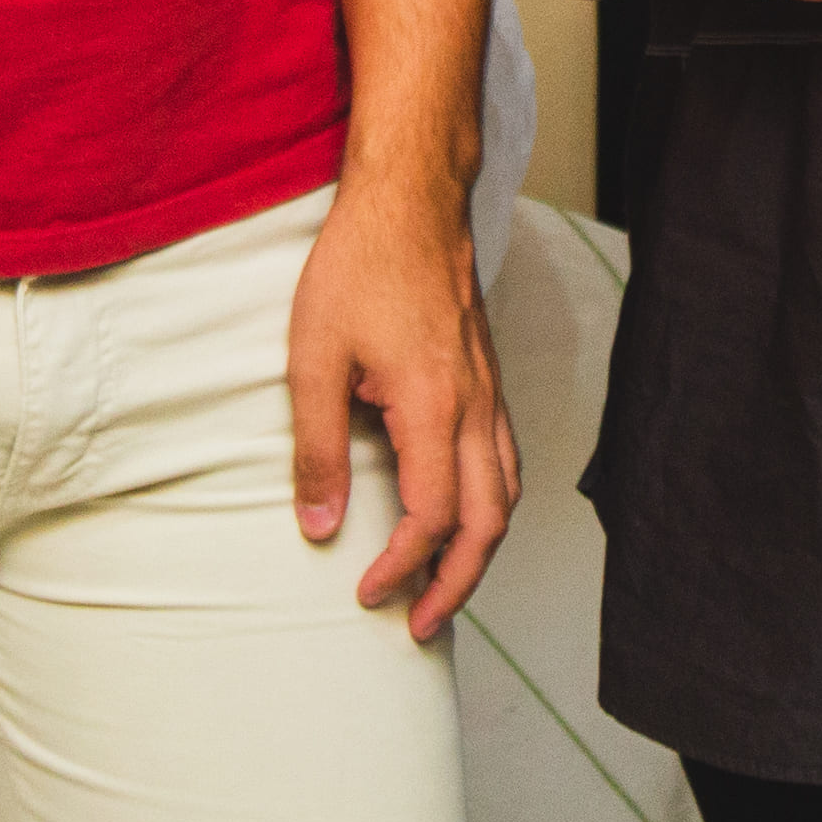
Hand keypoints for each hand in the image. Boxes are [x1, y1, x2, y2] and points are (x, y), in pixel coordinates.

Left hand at [287, 174, 522, 640]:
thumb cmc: (359, 265)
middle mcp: (475, 405)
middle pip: (489, 521)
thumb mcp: (314, 357)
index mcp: (433, 405)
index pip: (433, 517)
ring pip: (508, 493)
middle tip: (418, 624)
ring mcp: (488, 390)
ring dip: (481, 549)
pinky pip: (506, 458)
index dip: (403, 566)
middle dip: (458, 584)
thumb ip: (317, 449)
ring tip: (443, 584)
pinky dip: (492, 504)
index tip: (366, 591)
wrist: (410, 198)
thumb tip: (319, 527)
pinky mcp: (487, 377)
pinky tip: (462, 512)